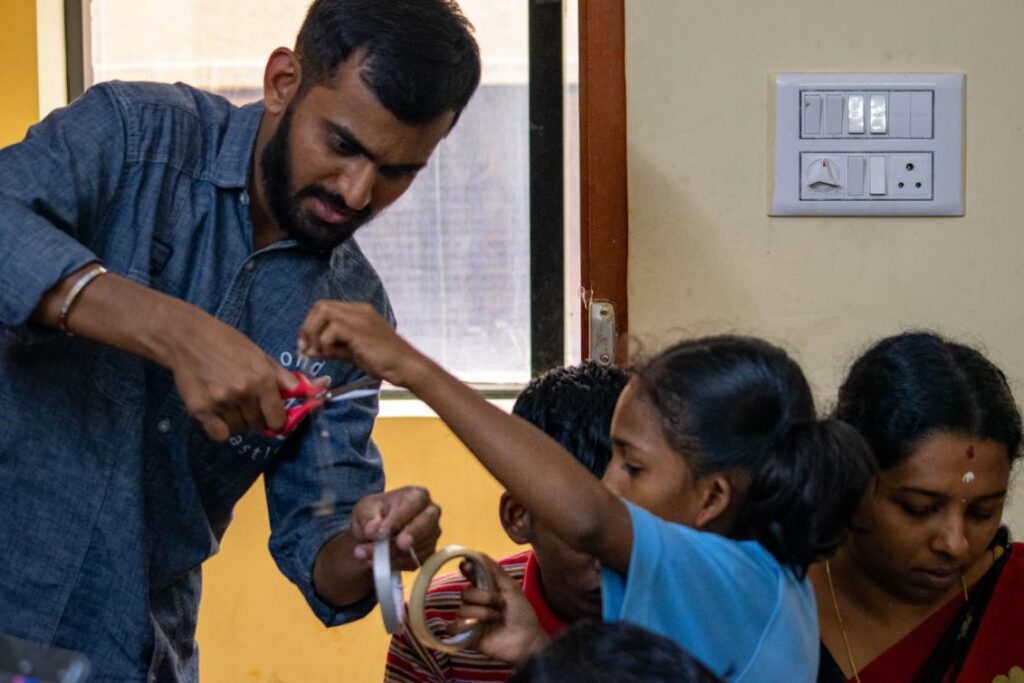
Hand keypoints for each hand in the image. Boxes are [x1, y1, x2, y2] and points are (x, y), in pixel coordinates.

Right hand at [164, 309, 295, 440]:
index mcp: (262, 379)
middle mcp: (243, 392)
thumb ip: (282, 377)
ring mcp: (221, 402)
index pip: (277, 419)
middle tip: (247, 405)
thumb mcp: (259, 355)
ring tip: (231, 406)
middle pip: (258, 425)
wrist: (188, 339)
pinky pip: (219, 434)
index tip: (271, 415)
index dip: (276, 420)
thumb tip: (305, 393)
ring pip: (239, 430)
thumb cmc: (228, 344)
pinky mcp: (200, 409)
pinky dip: (221, 429)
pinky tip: (219, 415)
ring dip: (238, 423)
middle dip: (256, 419)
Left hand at [297, 301, 426, 387]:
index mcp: (358, 312)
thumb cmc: (383, 362)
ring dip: (314, 333)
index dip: (310, 325)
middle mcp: (358, 310)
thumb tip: (307, 350)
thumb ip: (330, 348)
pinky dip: (325, 343)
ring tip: (320, 352)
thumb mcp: (352, 352)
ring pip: (323, 312)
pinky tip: (331, 354)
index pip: (325, 308)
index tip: (307, 345)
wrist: (406, 367)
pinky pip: (332, 329)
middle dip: (308, 327)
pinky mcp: (360, 329)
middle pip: (320, 306)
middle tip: (307, 348)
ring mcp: (360, 317)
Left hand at [350, 486, 440, 569]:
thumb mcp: (364, 510)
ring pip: (418, 547)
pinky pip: (414, 562)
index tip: (383, 530)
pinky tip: (375, 562)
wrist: (374, 535)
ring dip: (392, 554)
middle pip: (427, 524)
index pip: (415, 503)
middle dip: (412, 535)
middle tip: (399, 544)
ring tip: (365, 554)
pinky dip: (394, 564)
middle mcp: (430, 514)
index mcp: (417, 495)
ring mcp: (431, 535)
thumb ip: (368, 518)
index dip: (401, 517)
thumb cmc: (373, 514)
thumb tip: (372, 530)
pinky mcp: (427, 555)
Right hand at [454, 557, 548, 664]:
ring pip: (462, 610)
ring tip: (497, 620)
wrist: (527, 639)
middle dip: (484, 597)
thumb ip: (495, 571)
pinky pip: (453, 627)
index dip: (466, 569)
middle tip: (501, 604)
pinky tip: (475, 629)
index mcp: (485, 589)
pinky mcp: (467, 636)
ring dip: (482, 613)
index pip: (468, 575)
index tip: (467, 567)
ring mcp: (470, 619)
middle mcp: (475, 602)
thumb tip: (478, 553)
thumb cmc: (522, 613)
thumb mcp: (511, 588)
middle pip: (465, 593)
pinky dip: (462, 627)